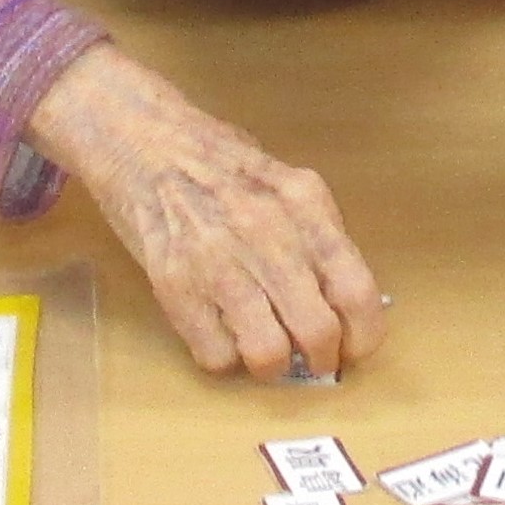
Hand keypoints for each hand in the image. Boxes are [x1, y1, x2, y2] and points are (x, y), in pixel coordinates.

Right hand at [30, 45, 390, 380]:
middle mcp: (265, 232)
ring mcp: (217, 259)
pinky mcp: (174, 283)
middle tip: (315, 360)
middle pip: (317, 331)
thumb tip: (344, 304)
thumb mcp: (285, 182)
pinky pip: (215, 354)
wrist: (140, 138)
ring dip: (273, 367)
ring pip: (267, 353)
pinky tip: (222, 334)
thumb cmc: (216, 163)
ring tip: (266, 353)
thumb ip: (318, 236)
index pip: (357, 291)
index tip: (356, 346)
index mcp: (303, 204)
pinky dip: (224, 358)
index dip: (364, 335)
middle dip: (323, 359)